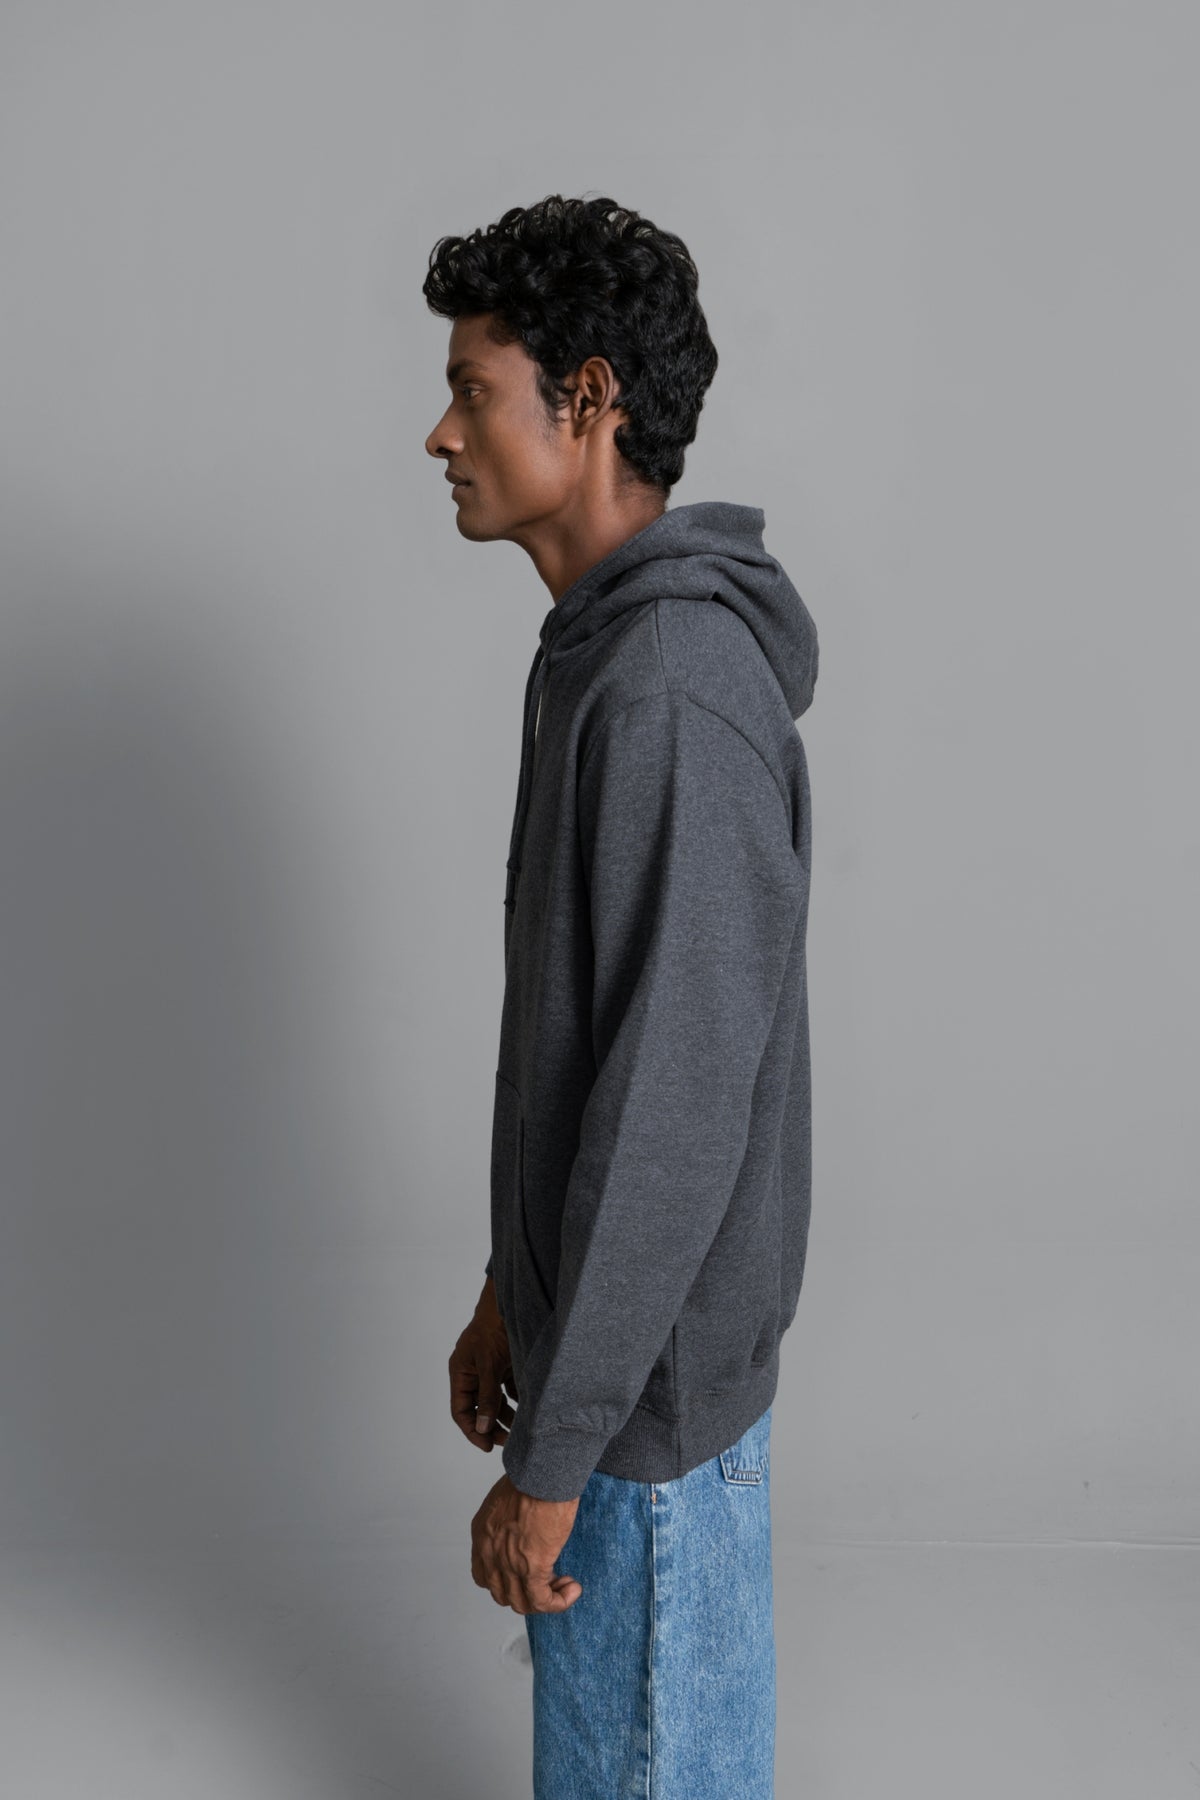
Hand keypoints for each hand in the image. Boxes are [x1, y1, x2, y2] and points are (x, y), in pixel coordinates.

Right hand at [449, 1277, 517, 1452]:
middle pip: (479, 1409)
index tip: (487, 1446)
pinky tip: (528, 1411)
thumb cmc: (492, 1329)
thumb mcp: (489, 1365)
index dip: (472, 1430)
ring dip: (506, 1416)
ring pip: (496, 1402)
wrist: (511, 1303)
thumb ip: (487, 1396)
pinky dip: (517, 1402)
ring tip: (521, 1430)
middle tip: (507, 1441)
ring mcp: (490, 1370)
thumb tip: (483, 1427)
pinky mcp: (506, 1366)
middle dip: (491, 1426)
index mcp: (461, 1373)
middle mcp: (473, 1374)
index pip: (461, 1410)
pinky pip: (509, 1391)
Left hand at [471, 1472, 582, 1613]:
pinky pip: (542, 1601)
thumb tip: (526, 1525)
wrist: (542, 1474)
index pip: (483, 1575)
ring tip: (565, 1584)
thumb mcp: (507, 1497)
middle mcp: (490, 1553)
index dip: (506, 1581)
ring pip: (522, 1603)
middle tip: (550, 1578)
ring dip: (545, 1599)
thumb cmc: (531, 1475)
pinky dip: (558, 1602)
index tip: (526, 1573)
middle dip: (526, 1592)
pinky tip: (573, 1589)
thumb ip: (509, 1517)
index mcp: (482, 1534)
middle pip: (502, 1594)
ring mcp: (508, 1564)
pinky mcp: (532, 1569)